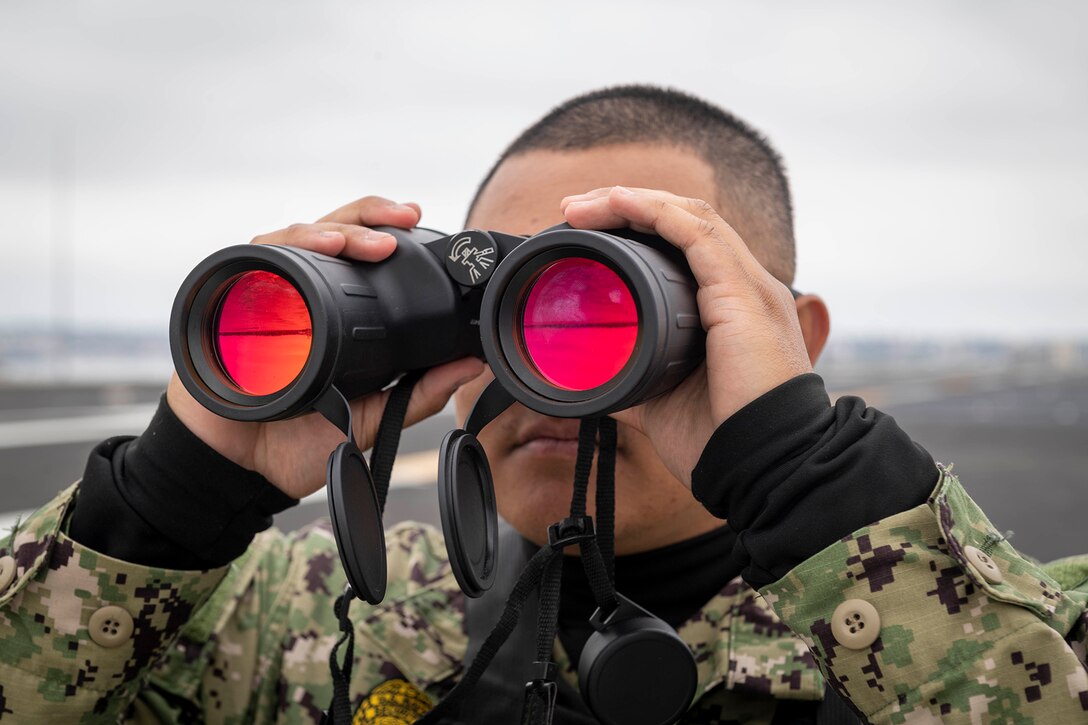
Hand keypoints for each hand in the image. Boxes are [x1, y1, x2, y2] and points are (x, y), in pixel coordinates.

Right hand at [166, 196, 483, 498]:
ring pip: (296, 238)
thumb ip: (420, 392)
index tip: (416, 216)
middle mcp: (299, 294)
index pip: (358, 253)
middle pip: (331, 231)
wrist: (244, 473)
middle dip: (368, 216)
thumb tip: (472, 363)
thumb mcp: (372, 418)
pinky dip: (286, 250)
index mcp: (334, 310)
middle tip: (403, 219)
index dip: (385, 226)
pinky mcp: (229, 306)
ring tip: (369, 243)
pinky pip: (254, 263)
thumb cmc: (301, 443)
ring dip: (335, 231)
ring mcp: (264, 296)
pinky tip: (315, 250)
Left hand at [561, 186, 814, 486]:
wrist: (762, 466)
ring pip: (690, 216)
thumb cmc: (721, 440)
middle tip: (574, 210)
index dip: (639, 229)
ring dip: (632, 201)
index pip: (687, 247)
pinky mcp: (742, 293)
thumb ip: (632, 380)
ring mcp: (748, 287)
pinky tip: (618, 202)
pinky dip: (655, 211)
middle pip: (686, 221)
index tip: (587, 233)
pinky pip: (696, 233)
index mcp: (732, 309)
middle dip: (627, 206)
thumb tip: (591, 379)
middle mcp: (745, 288)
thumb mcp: (662, 400)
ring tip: (582, 206)